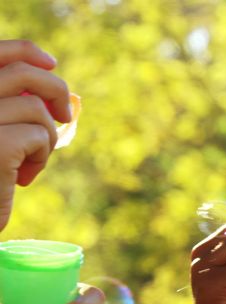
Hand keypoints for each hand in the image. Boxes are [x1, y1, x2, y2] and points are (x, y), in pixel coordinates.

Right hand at [0, 39, 72, 230]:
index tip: (52, 64)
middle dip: (55, 90)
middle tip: (65, 116)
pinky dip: (41, 157)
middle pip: (23, 74)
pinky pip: (39, 137)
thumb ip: (10, 107)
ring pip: (35, 109)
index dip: (27, 52)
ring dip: (45, 136)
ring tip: (30, 162)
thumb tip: (54, 87)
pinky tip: (24, 179)